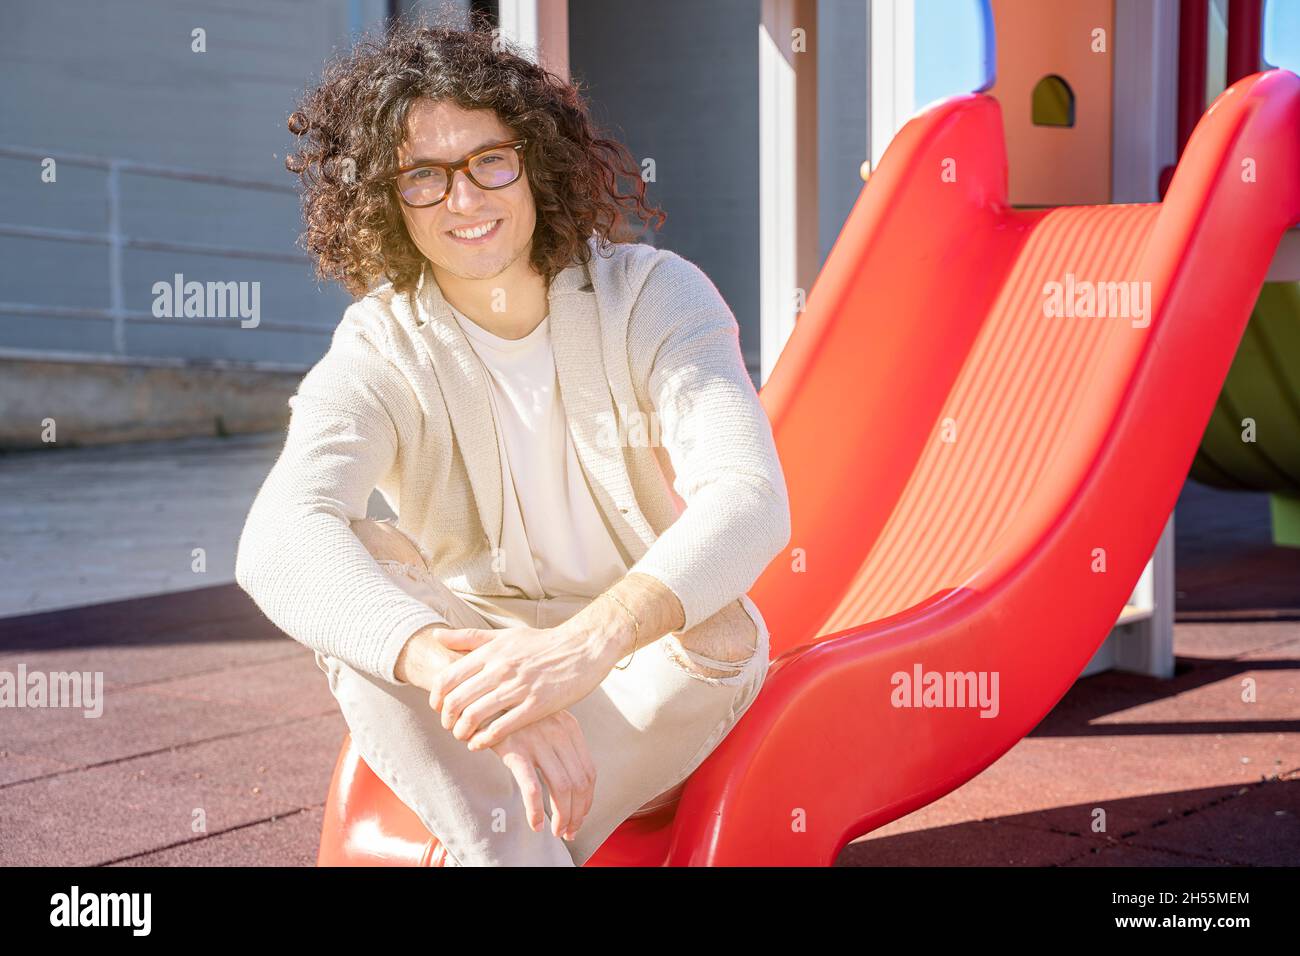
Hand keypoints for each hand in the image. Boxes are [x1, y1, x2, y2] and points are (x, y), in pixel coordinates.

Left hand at [429, 619, 623, 751]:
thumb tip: (436, 635)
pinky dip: (484, 740)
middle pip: (456, 700)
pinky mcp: (536, 705)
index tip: (438, 707)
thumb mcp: (504, 635)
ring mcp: (518, 688)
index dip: (436, 698)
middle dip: (446, 719)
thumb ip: (469, 637)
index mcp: (491, 652)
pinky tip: (480, 744)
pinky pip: (501, 728)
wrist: (583, 648)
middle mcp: (500, 669)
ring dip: (462, 732)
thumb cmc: (542, 643)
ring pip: (475, 716)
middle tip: (449, 726)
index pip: (447, 677)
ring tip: (463, 736)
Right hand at [490, 708, 595, 840]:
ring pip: (562, 788)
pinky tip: (535, 824)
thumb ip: (558, 743)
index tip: (580, 816)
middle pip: (579, 783)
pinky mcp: (514, 750)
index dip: (587, 800)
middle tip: (569, 830)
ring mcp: (537, 740)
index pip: (589, 771)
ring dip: (562, 816)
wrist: (482, 695)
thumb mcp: (544, 720)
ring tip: (556, 831)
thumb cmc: (512, 713)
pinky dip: (536, 810)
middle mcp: (558, 733)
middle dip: (577, 813)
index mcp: (569, 727)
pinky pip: (532, 787)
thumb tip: (569, 784)